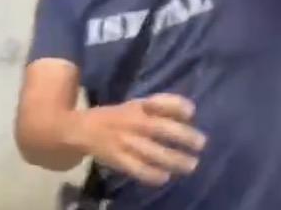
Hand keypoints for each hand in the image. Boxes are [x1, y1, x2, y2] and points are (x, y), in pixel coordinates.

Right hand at [74, 93, 206, 186]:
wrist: (79, 130)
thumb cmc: (119, 117)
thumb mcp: (138, 104)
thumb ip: (163, 107)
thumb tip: (190, 115)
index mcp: (141, 106)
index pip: (162, 102)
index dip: (178, 106)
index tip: (191, 113)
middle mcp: (135, 122)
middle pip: (161, 128)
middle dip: (184, 136)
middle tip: (201, 144)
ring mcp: (126, 141)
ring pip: (153, 152)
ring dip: (174, 159)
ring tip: (192, 164)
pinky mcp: (117, 159)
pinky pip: (136, 169)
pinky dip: (152, 174)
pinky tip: (165, 177)